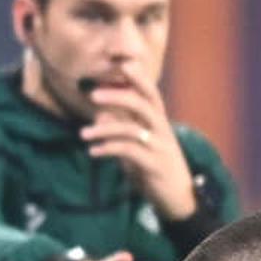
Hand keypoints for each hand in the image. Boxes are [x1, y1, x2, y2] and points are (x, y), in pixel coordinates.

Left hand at [80, 68, 197, 221]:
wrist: (178, 197)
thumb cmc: (154, 166)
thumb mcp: (137, 145)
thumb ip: (120, 130)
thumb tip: (99, 116)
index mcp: (158, 120)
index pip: (150, 91)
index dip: (137, 76)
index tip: (120, 63)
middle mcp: (162, 128)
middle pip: (143, 102)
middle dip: (118, 95)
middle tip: (92, 94)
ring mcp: (160, 146)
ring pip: (133, 129)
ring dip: (104, 130)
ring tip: (82, 134)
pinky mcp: (154, 165)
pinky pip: (129, 152)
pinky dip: (108, 149)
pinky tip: (93, 152)